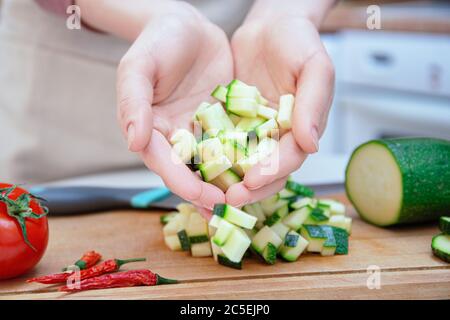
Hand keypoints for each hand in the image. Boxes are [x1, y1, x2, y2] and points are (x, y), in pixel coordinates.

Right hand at [116, 3, 232, 209]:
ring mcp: (202, 131)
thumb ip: (133, 102)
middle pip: (191, 172)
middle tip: (228, 210)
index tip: (202, 197)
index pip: (166, 163)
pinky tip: (262, 172)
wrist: (186, 26)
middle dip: (208, 194)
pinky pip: (236, 143)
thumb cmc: (157, 42)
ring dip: (229, 185)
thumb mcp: (138, 66)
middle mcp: (177, 137)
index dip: (183, 183)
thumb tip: (134, 141)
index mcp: (152, 130)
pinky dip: (246, 160)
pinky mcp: (224, 122)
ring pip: (215, 164)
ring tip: (247, 202)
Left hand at [228, 0, 334, 206]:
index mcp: (301, 129)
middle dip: (249, 188)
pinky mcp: (234, 124)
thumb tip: (311, 145)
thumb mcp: (314, 67)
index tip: (253, 180)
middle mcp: (279, 137)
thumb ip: (313, 103)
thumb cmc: (299, 42)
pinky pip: (222, 145)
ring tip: (208, 195)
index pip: (290, 158)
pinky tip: (195, 170)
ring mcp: (255, 132)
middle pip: (266, 172)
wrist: (271, 25)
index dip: (273, 172)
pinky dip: (212, 160)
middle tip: (227, 199)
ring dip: (228, 182)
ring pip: (242, 165)